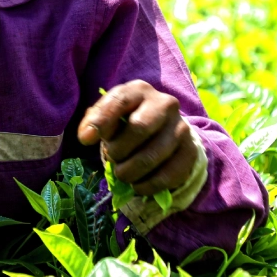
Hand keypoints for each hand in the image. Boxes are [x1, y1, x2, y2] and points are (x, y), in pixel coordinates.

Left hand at [78, 80, 196, 193]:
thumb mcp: (109, 115)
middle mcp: (165, 104)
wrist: (164, 131)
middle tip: (111, 158)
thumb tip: (86, 136)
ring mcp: (181, 127)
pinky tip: (138, 185)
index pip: (119, 101)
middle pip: (139, 128)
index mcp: (139, 90)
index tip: (85, 140)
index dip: (100, 121)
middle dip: (118, 150)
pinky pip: (168, 175)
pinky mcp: (190, 151)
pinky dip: (148, 186)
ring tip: (123, 174)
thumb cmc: (127, 122)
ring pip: (152, 156)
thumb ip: (95, 121)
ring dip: (130, 172)